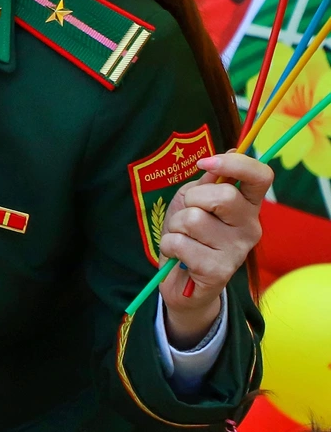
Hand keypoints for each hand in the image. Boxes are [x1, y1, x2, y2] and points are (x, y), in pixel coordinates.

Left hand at [159, 150, 271, 345]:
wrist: (182, 281)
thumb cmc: (189, 235)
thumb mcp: (196, 201)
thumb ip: (210, 181)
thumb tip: (234, 150)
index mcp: (248, 206)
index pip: (261, 176)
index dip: (235, 163)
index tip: (206, 163)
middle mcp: (251, 227)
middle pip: (222, 196)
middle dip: (191, 200)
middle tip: (188, 216)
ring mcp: (237, 251)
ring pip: (194, 219)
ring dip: (176, 226)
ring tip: (183, 238)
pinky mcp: (218, 271)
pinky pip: (180, 243)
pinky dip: (169, 245)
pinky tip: (179, 256)